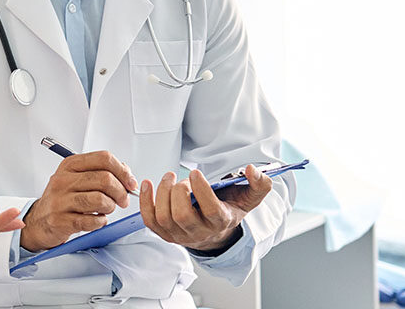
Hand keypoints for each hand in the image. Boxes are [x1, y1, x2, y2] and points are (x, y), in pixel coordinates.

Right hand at [20, 151, 138, 251]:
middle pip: (104, 179)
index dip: (123, 171)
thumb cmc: (63, 199)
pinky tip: (97, 220)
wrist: (39, 220)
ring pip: (99, 199)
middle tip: (122, 200)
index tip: (130, 183)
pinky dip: (100, 221)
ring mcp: (60, 200)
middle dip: (120, 192)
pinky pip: (91, 220)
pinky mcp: (60, 220)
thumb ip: (101, 171)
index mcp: (70, 165)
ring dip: (110, 206)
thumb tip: (126, 172)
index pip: (104, 159)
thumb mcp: (77, 178)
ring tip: (107, 209)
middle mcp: (63, 180)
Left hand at [139, 165, 271, 251]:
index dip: (202, 191)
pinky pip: (150, 220)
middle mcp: (199, 232)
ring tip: (169, 178)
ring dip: (162, 193)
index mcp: (220, 222)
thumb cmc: (229, 210)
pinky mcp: (165, 234)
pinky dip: (145, 202)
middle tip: (182, 179)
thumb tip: (252, 169)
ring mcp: (179, 235)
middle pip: (182, 216)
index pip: (210, 211)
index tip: (196, 173)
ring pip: (164, 218)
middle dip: (179, 192)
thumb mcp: (249, 199)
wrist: (216, 233)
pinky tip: (147, 185)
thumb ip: (259, 184)